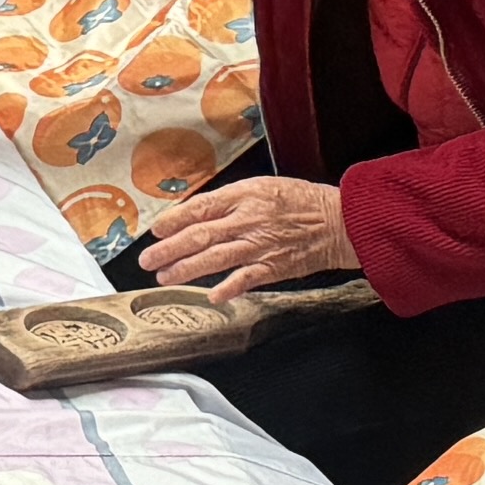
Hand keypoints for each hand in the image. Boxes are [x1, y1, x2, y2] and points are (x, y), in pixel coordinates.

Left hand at [140, 175, 352, 293]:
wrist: (337, 220)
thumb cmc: (300, 202)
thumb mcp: (262, 188)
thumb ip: (230, 201)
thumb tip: (197, 214)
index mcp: (244, 195)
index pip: (200, 208)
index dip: (174, 220)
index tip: (156, 231)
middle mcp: (248, 220)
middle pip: (200, 235)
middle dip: (169, 249)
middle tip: (147, 260)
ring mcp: (260, 245)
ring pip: (215, 258)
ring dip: (186, 269)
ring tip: (165, 276)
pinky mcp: (273, 266)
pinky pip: (246, 279)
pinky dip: (228, 288)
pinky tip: (212, 296)